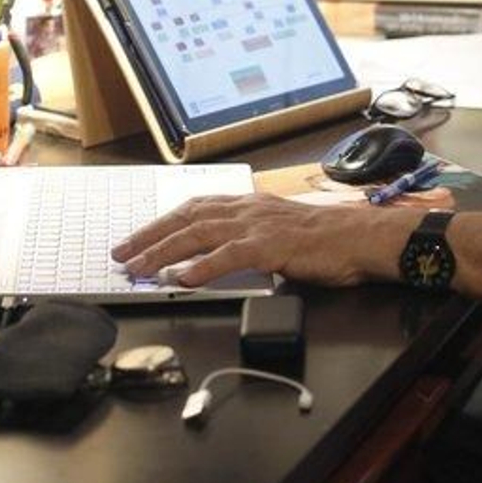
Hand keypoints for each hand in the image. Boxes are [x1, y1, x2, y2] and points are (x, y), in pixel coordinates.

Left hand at [111, 193, 411, 288]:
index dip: (161, 223)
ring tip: (140, 268)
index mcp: (248, 204)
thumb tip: (214, 258)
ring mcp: (258, 225)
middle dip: (150, 236)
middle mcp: (247, 208)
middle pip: (186, 218)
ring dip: (164, 252)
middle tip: (122, 254)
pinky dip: (202, 266)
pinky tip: (181, 278)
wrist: (359, 236)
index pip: (194, 208)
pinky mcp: (270, 245)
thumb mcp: (279, 231)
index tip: (137, 238)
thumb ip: (248, 239)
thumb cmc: (325, 238)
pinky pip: (229, 255)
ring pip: (199, 234)